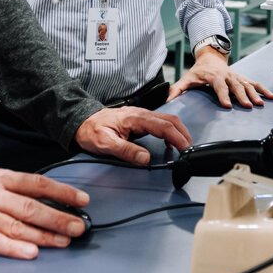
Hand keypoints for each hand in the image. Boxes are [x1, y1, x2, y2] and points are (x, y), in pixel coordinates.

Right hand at [0, 168, 89, 258]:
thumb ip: (9, 186)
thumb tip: (41, 196)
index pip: (36, 183)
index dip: (61, 192)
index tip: (81, 200)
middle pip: (31, 207)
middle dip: (59, 218)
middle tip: (79, 227)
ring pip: (18, 226)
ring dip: (44, 236)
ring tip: (64, 242)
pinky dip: (14, 248)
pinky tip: (31, 253)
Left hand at [74, 106, 191, 164]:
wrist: (83, 121)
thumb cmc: (92, 132)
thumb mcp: (105, 144)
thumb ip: (126, 150)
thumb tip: (145, 158)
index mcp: (135, 118)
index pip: (163, 126)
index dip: (177, 137)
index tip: (185, 149)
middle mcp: (141, 114)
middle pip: (170, 120)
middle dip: (183, 133)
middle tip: (189, 150)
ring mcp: (141, 115)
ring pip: (167, 120)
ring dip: (178, 132)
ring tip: (183, 147)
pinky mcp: (140, 119)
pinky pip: (160, 122)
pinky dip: (170, 132)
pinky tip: (170, 143)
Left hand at [167, 48, 272, 107]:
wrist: (210, 56)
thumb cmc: (199, 71)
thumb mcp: (187, 78)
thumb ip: (177, 89)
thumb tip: (167, 100)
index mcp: (213, 76)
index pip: (219, 86)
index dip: (223, 95)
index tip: (227, 105)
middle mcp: (227, 75)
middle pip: (235, 86)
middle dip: (241, 96)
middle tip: (247, 106)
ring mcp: (236, 76)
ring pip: (247, 84)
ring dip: (254, 94)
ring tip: (260, 104)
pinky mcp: (243, 78)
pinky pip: (254, 83)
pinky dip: (263, 89)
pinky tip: (271, 97)